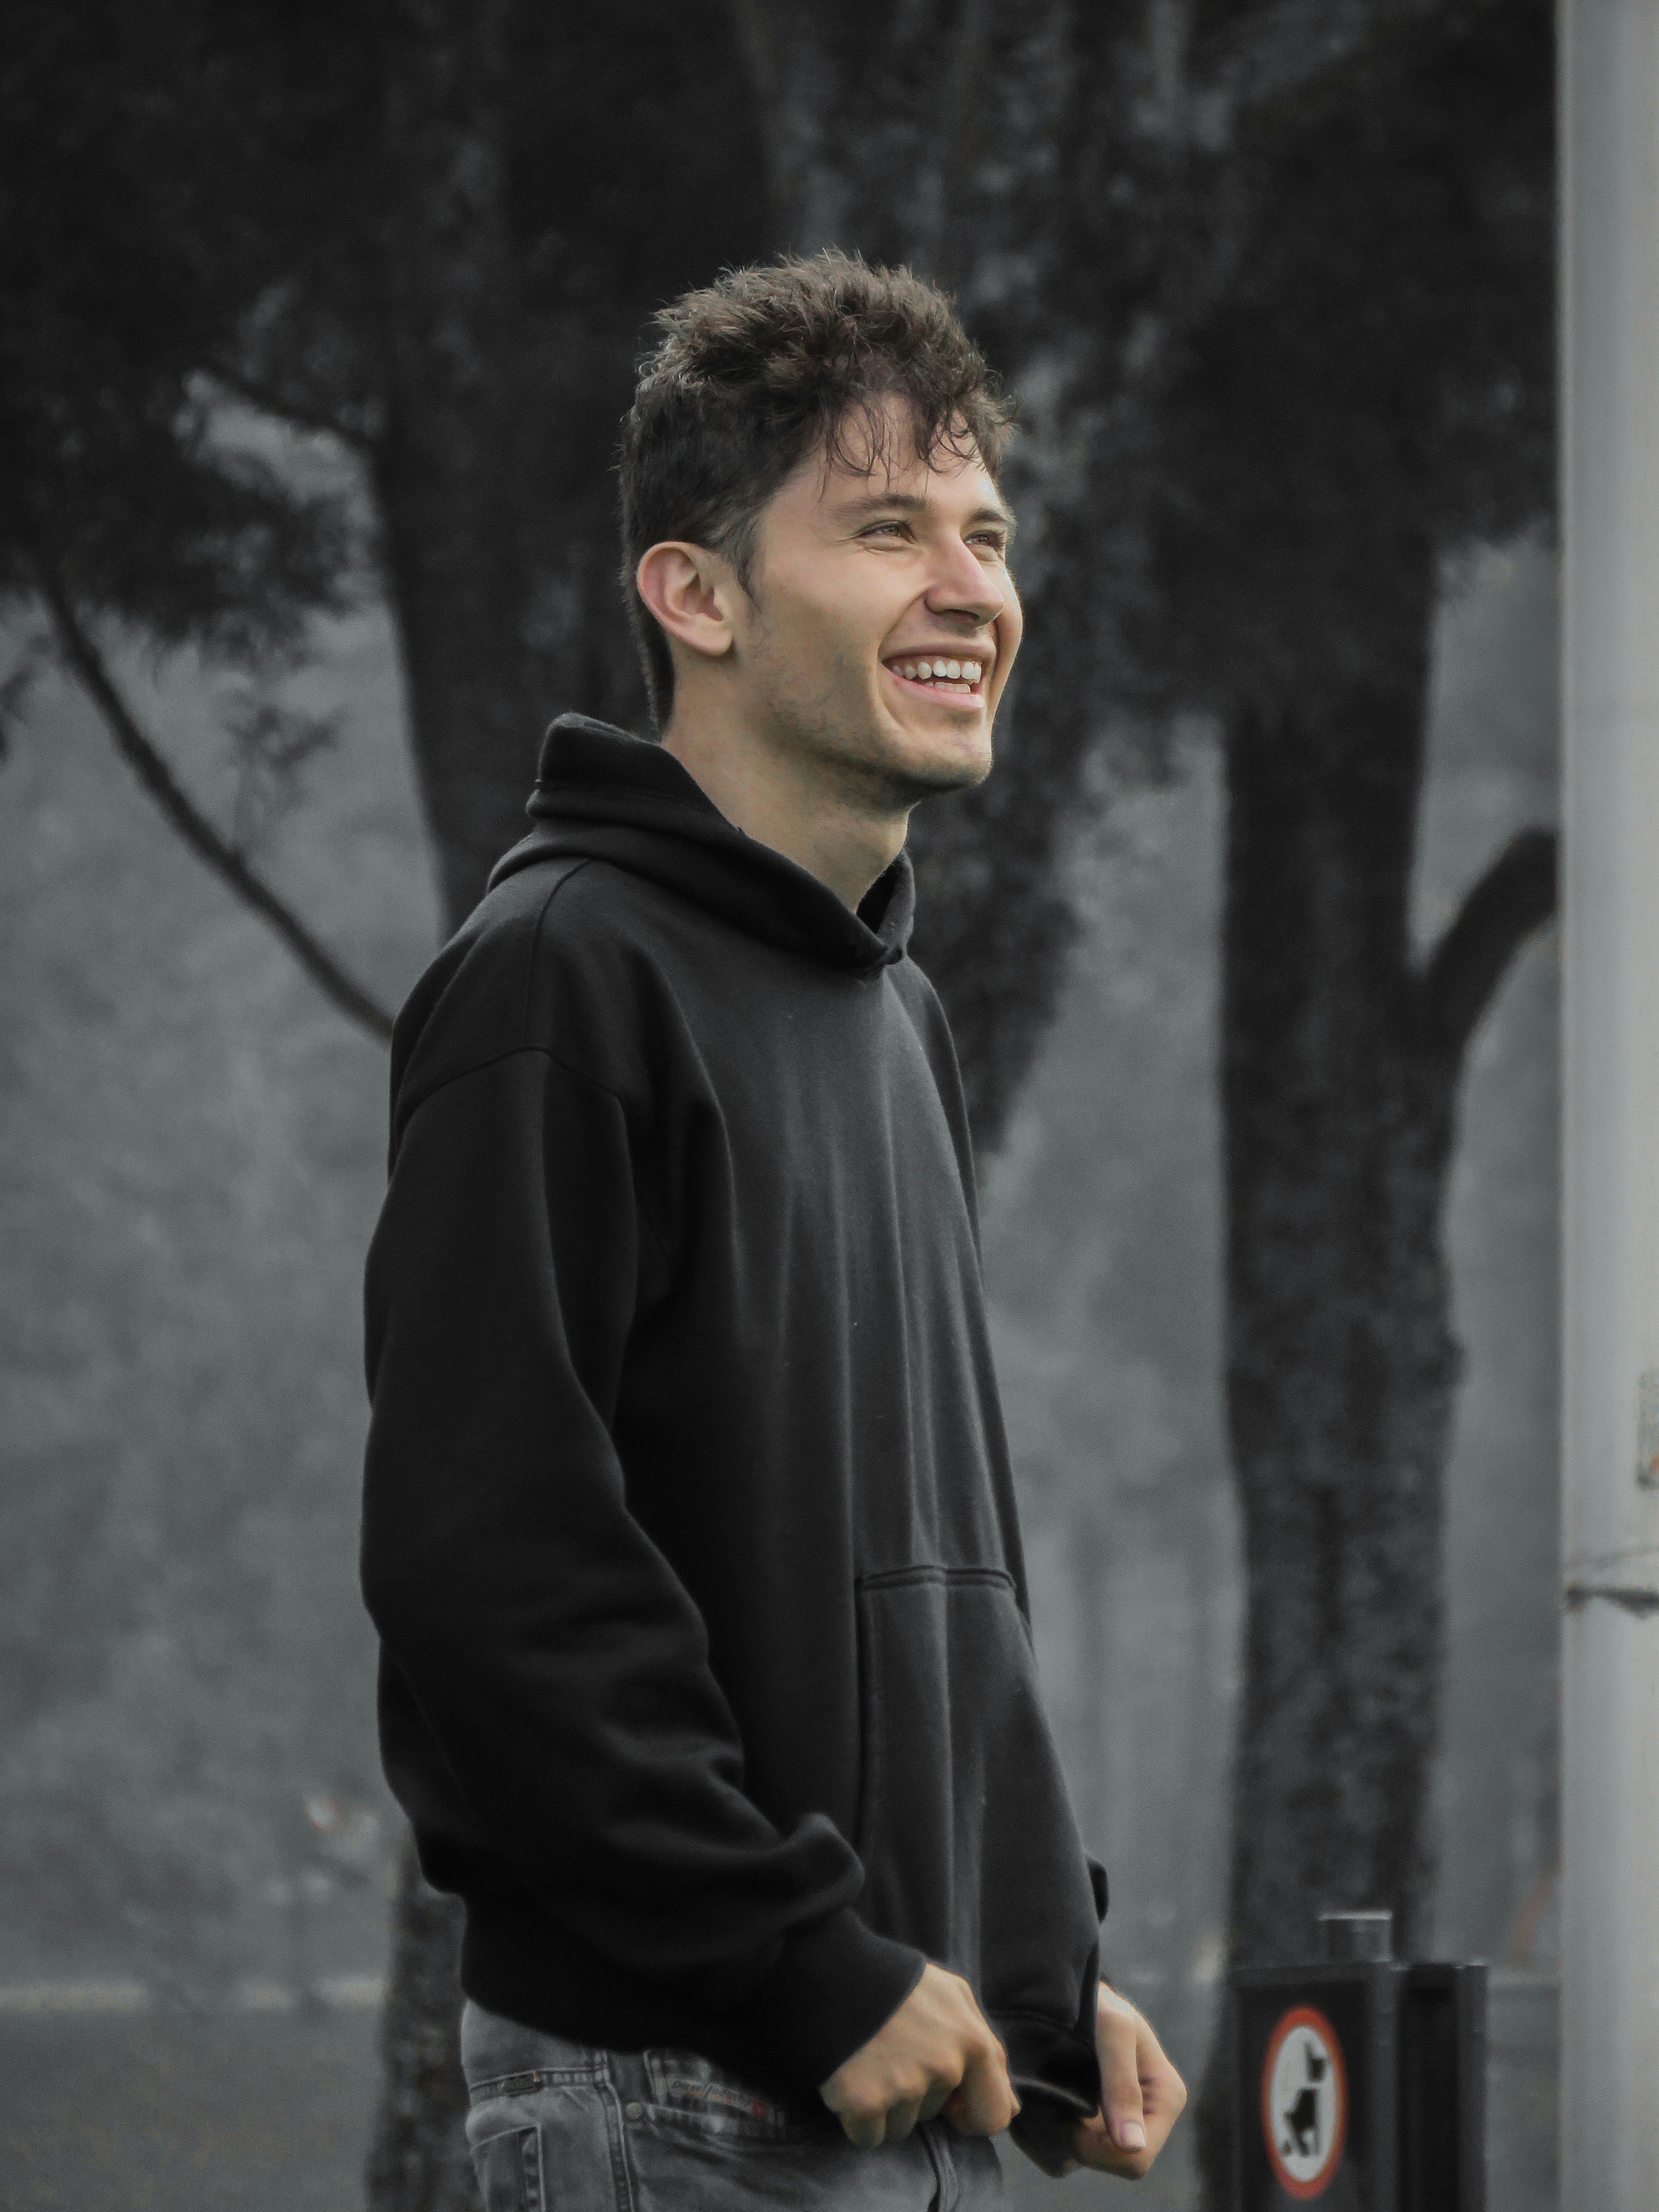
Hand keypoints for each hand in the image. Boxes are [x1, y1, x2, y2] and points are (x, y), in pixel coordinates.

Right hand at [818, 1962, 1019, 2148]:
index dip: (971, 2113)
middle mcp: (944, 2067)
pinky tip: (850, 2077)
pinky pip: (868, 2137)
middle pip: (935, 2114)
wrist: (832, 1968)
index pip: (994, 2114)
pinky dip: (857, 2117)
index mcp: (972, 2041)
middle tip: (893, 2051)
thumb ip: (987, 2052)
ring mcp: (904, 2086)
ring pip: (901, 2128)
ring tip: (871, 2058)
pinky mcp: (864, 2102)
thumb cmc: (898, 1983)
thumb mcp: (954, 1998)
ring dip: (886, 2105)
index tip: (951, 2103)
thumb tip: (1012, 2110)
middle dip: (916, 2093)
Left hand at [1064, 1984, 1186, 2177]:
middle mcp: (1152, 2116)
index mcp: (1167, 2097)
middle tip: (1062, 2105)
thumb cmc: (1098, 2004)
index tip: (1071, 2113)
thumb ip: (1121, 2085)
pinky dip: (1062, 2135)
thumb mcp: (1112, 2031)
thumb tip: (1133, 2146)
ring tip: (1059, 2100)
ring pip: (1097, 2160)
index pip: (1136, 2158)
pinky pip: (1082, 2152)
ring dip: (1071, 2138)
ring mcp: (1128, 2121)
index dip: (1098, 2147)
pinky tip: (1055, 2105)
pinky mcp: (1105, 2122)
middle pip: (1118, 2164)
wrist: (1076, 1996)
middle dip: (1084, 2143)